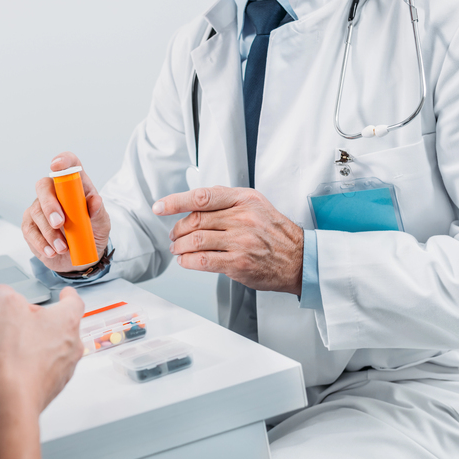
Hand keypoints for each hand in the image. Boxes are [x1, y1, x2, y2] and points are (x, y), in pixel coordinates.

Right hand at [0, 283, 84, 412]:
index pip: (75, 301)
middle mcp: (72, 344)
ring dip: (41, 342)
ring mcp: (65, 367)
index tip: (65, 293)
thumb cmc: (18, 356)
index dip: (68, 295)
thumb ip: (2, 294)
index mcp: (67, 321)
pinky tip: (18, 362)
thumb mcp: (5, 310)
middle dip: (46, 320)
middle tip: (28, 317)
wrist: (14, 397)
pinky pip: (48, 367)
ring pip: (57, 347)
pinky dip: (36, 362)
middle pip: (64, 325)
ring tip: (19, 341)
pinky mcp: (54, 385)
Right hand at [22, 152, 110, 271]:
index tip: (57, 165)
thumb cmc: (92, 233)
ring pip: (36, 212)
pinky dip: (41, 243)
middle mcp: (54, 193)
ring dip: (50, 232)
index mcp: (75, 186)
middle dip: (50, 204)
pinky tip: (52, 252)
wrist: (82, 257)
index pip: (68, 164)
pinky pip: (30, 231)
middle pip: (43, 186)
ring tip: (63, 248)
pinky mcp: (30, 226)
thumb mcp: (101, 224)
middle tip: (60, 222)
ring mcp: (39, 208)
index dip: (62, 161)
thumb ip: (98, 212)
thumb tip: (94, 200)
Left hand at [154, 186, 303, 295]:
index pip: (202, 196)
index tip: (160, 206)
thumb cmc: (274, 232)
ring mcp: (241, 240)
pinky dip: (188, 261)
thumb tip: (196, 198)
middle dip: (177, 230)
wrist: (298, 258)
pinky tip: (186, 261)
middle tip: (173, 236)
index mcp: (243, 199)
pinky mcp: (238, 262)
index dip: (175, 201)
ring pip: (195, 240)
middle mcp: (242, 217)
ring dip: (180, 247)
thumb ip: (227, 199)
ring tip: (178, 249)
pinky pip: (203, 260)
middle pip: (195, 220)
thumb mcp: (255, 204)